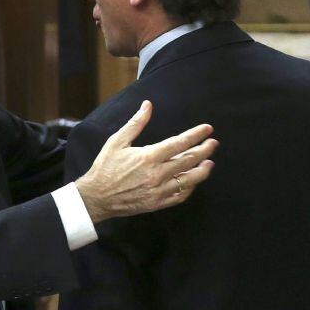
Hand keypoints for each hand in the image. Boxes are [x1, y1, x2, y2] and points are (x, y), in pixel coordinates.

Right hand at [76, 100, 217, 223]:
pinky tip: (193, 180)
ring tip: (209, 162)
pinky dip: (190, 188)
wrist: (96, 196)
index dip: (196, 135)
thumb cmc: (105, 167)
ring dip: (202, 170)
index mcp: (149, 157)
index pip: (180, 143)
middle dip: (204, 150)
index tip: (207, 129)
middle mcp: (157, 174)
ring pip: (189, 180)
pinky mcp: (157, 203)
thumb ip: (135, 123)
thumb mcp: (117, 141)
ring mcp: (159, 190)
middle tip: (213, 143)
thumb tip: (147, 105)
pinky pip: (180, 196)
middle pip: (189, 160)